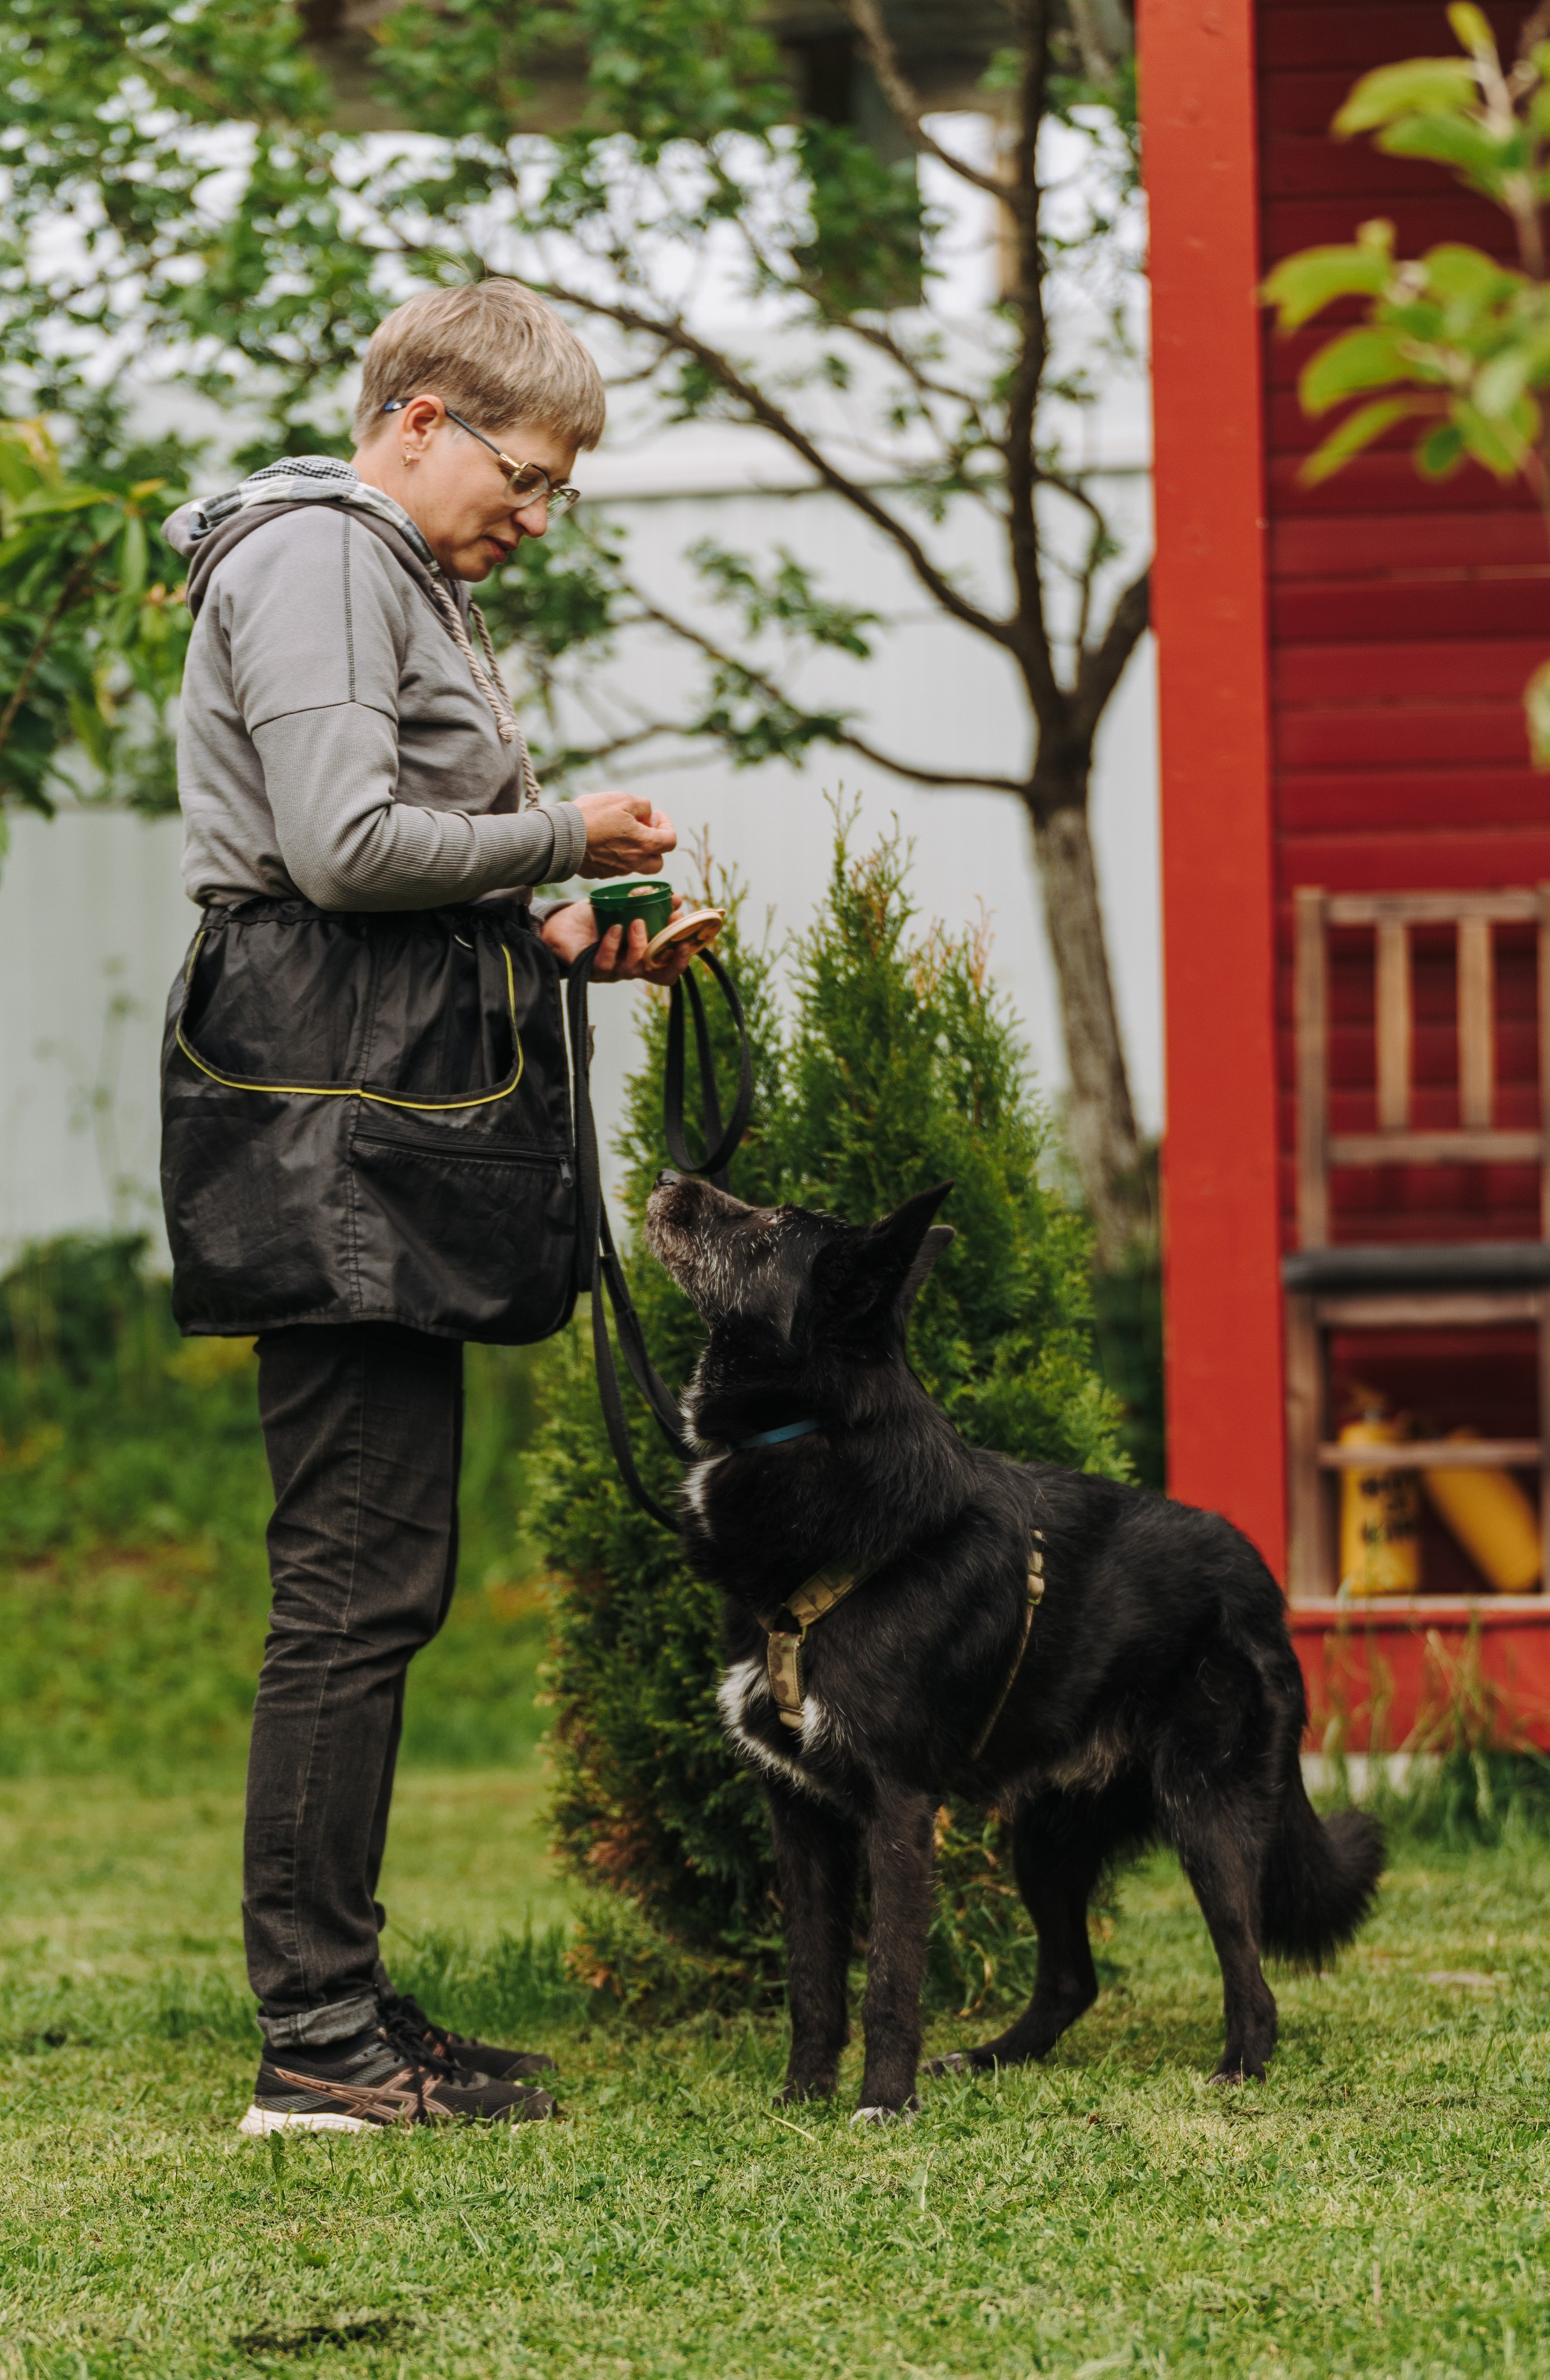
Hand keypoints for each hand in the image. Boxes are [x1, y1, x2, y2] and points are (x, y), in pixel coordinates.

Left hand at [540, 898, 697, 987]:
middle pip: (658, 974)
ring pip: (634, 967)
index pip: (668, 967)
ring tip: (636, 921)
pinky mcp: (592, 970)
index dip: (681, 960)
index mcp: (643, 954)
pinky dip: (612, 945)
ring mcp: (613, 970)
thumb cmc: (596, 917)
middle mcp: (631, 966)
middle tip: (673, 934)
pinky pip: (606, 963)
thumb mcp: (626, 905)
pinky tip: (614, 928)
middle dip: (669, 956)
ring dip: (639, 944)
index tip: (687, 940)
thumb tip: (677, 897)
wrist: (562, 922)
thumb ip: (650, 902)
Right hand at [573, 789, 675, 879]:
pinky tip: (604, 841)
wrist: (561, 836)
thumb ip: (643, 806)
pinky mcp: (601, 874)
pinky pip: (616, 867)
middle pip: (657, 862)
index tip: (655, 816)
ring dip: (635, 851)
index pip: (670, 841)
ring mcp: (617, 871)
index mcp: (644, 844)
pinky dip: (616, 856)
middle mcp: (634, 862)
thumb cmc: (593, 815)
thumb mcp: (623, 799)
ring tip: (621, 833)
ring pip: (636, 866)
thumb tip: (648, 815)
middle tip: (643, 830)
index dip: (667, 825)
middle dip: (655, 846)